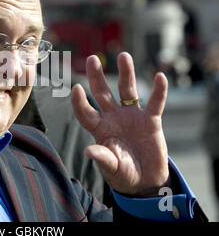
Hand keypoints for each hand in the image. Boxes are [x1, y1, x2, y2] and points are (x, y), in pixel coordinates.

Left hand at [71, 52, 169, 195]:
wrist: (146, 180)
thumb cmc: (124, 173)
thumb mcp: (112, 168)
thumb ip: (103, 158)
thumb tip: (88, 151)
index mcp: (100, 129)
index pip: (85, 112)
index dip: (79, 101)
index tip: (76, 88)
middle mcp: (113, 118)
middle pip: (102, 93)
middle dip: (96, 76)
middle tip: (91, 59)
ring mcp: (132, 116)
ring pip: (127, 91)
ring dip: (126, 73)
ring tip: (123, 56)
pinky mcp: (151, 120)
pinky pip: (156, 103)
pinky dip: (159, 91)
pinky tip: (159, 77)